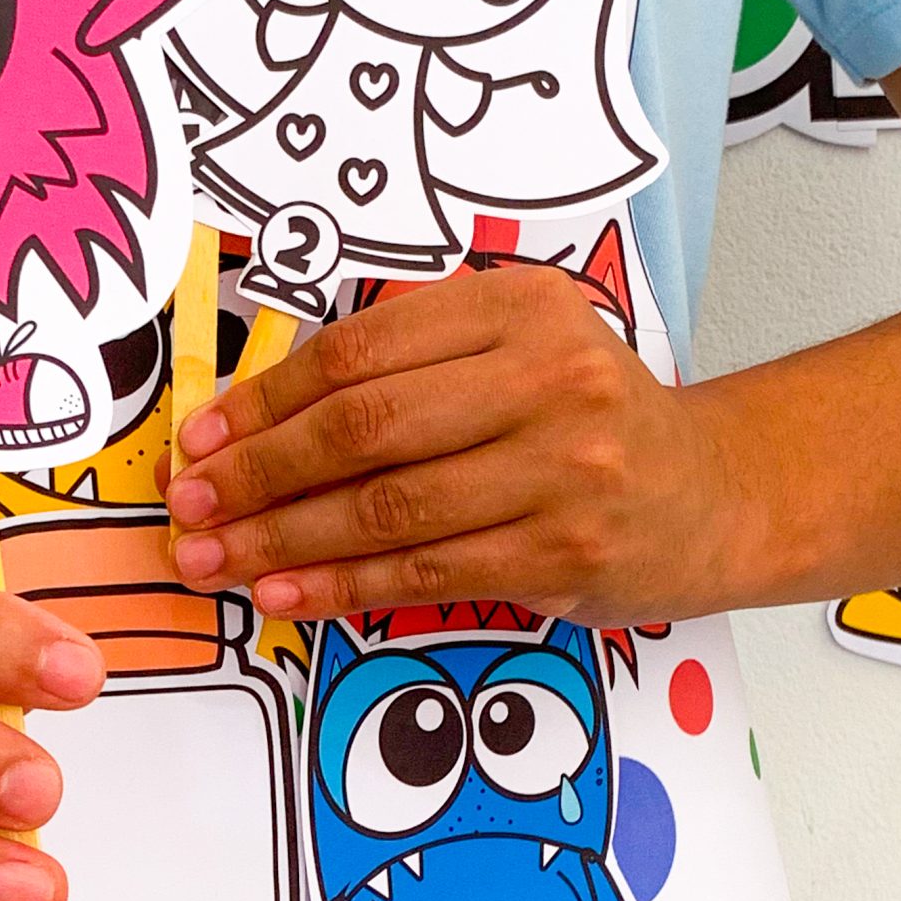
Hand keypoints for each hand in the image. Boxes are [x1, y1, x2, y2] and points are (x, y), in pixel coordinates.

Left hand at [166, 268, 744, 624]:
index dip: (266, 398)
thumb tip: (257, 418)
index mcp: (519, 308)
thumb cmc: (583, 420)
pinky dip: (342, 586)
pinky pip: (425, 572)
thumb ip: (410, 363)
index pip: (360, 351)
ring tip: (215, 560)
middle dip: (259, 473)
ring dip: (283, 539)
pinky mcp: (565, 552)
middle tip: (189, 507)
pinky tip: (284, 593)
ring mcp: (563, 469)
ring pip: (388, 508)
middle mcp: (548, 378)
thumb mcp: (514, 350)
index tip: (201, 437)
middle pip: (365, 428)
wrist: (710, 494)